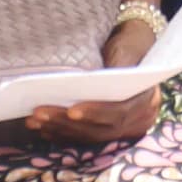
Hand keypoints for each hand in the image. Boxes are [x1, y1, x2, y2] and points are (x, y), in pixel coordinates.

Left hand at [24, 13, 164, 149]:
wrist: (134, 47)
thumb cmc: (128, 43)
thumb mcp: (126, 47)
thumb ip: (118, 64)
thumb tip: (98, 78)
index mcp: (147, 100)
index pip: (120, 113)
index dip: (95, 113)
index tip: (71, 110)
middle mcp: (138, 120)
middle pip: (101, 130)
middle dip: (68, 124)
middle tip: (40, 114)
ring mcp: (123, 130)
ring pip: (89, 137)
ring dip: (60, 130)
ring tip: (34, 120)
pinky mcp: (107, 132)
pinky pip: (84, 138)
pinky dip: (62, 134)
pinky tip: (42, 128)